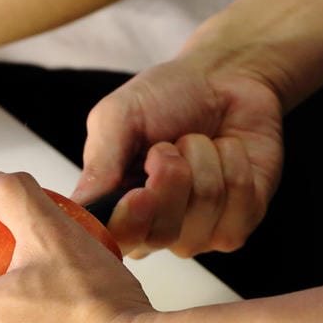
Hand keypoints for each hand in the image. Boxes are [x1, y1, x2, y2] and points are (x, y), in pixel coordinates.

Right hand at [72, 47, 284, 258]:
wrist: (221, 78)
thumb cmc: (164, 99)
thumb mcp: (118, 116)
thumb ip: (100, 162)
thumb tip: (81, 207)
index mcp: (115, 211)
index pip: (114, 243)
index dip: (128, 224)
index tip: (139, 193)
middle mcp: (153, 232)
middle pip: (162, 232)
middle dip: (172, 173)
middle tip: (167, 145)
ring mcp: (198, 234)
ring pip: (205, 208)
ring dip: (204, 157)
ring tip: (197, 142)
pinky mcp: (239, 225)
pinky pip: (242, 201)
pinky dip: (234, 160)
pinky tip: (226, 151)